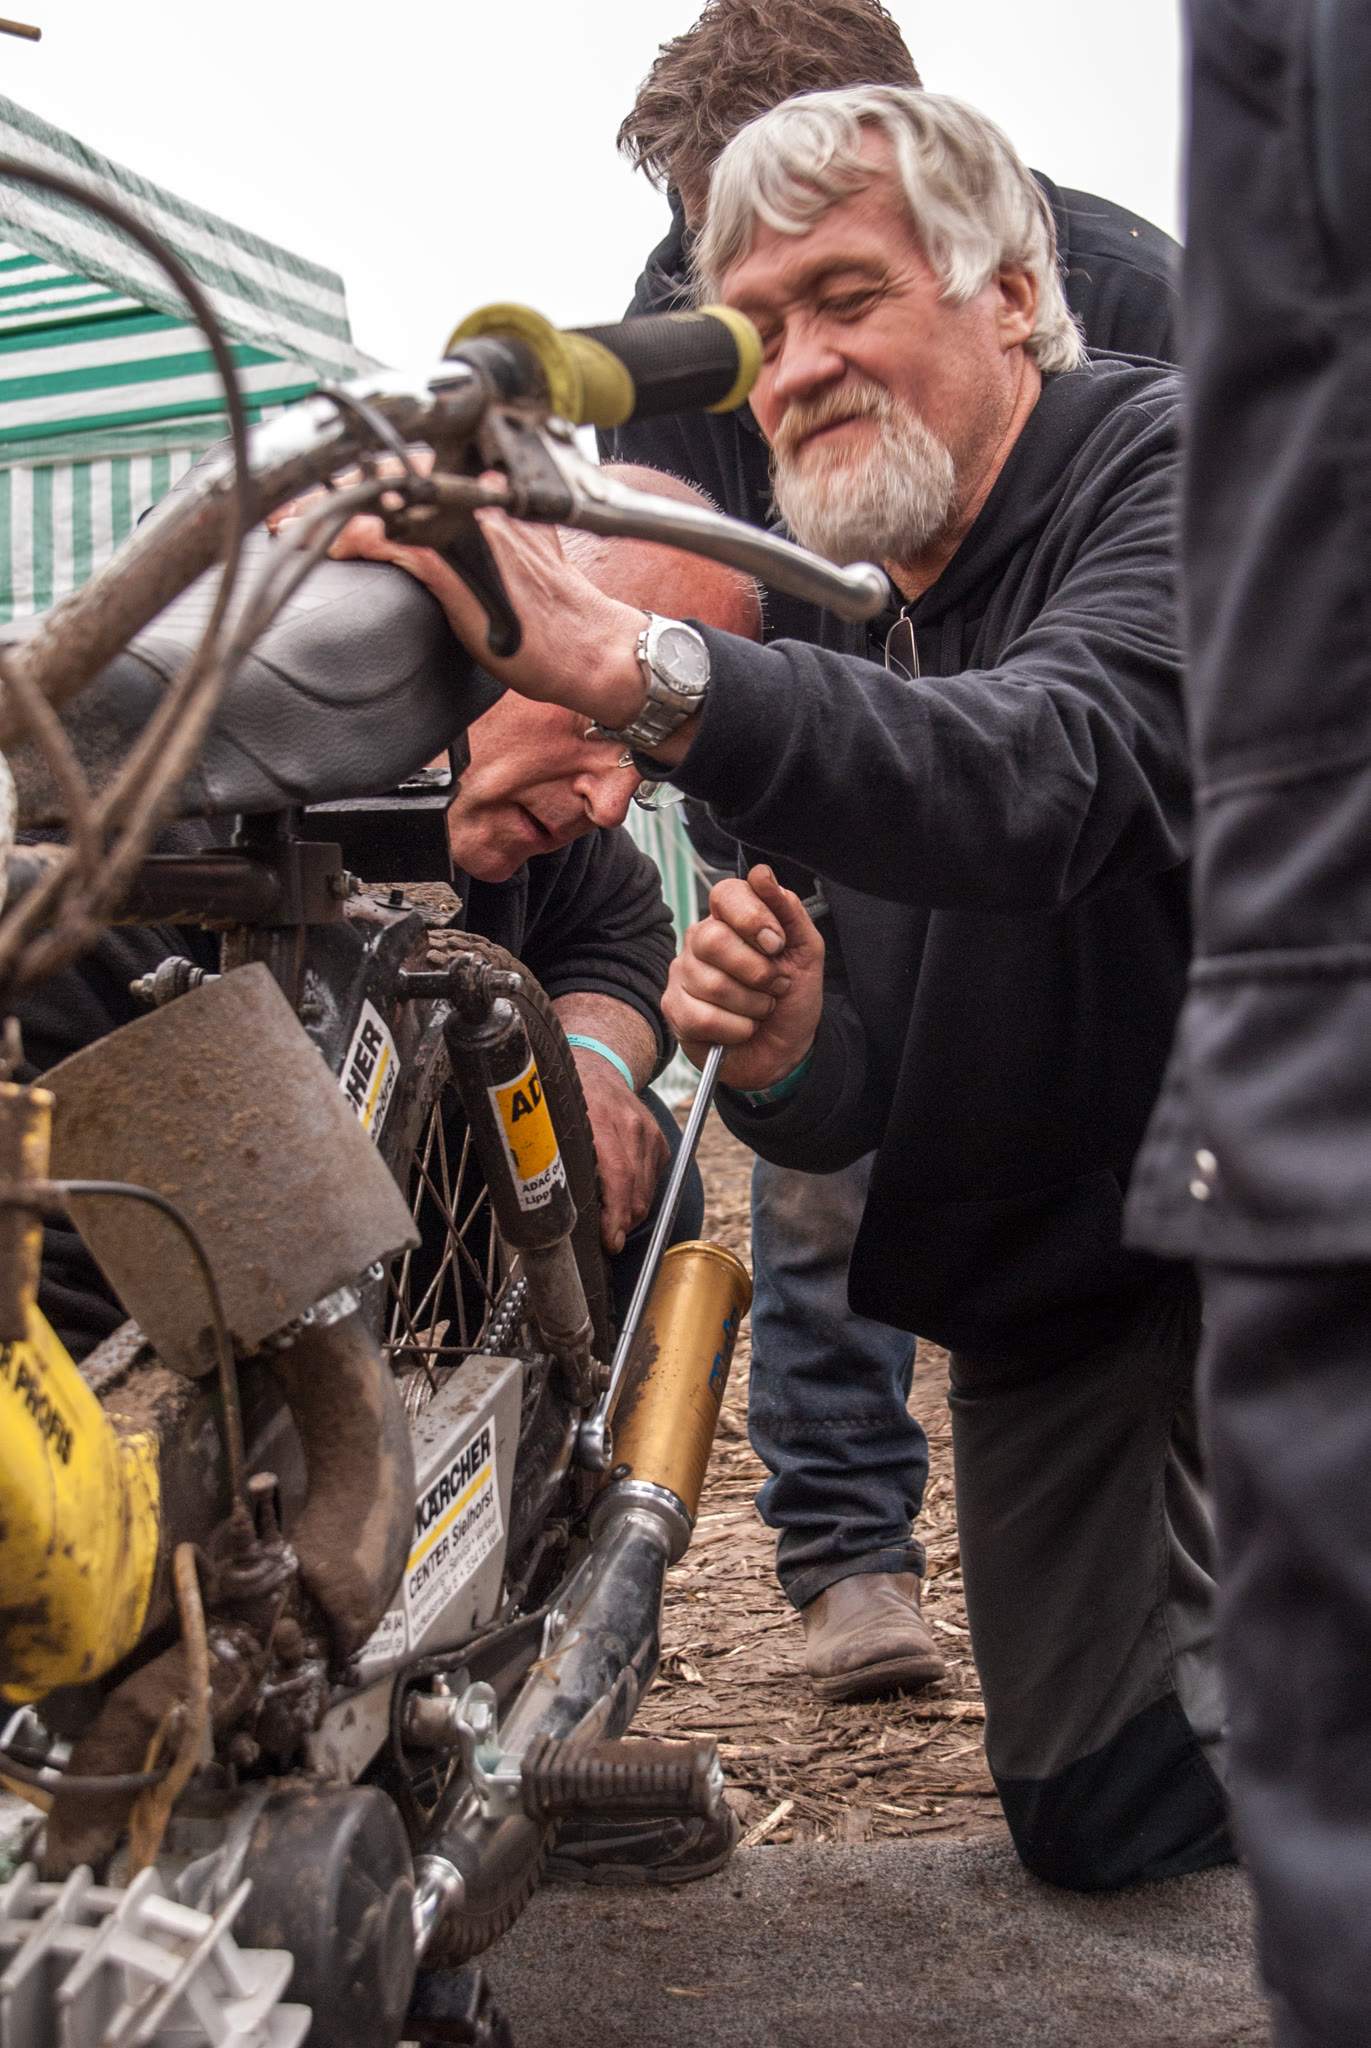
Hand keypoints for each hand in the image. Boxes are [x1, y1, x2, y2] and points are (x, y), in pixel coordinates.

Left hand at [319, 487, 650, 734]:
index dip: (362, 470)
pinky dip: (360, 540)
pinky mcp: (461, 571)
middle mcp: (477, 505)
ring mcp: (468, 534)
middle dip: (333, 483)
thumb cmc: (557, 617)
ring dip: (332, 508)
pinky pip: (400, 544)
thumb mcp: (518, 560)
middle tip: (289, 502)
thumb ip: (490, 533)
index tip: (321, 482)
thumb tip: (468, 522)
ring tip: (292, 519)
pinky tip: (332, 546)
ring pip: (388, 500)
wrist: (593, 648)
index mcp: (489, 499)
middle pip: (391, 473)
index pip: (415, 466)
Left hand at [572, 1051, 669, 1254]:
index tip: (609, 1241)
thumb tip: (555, 1208)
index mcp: (599, 1119)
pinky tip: (620, 1194)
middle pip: (634, 1191)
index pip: (618, 1176)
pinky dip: (638, 1196)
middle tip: (606, 1239)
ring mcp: (649, 1133)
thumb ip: (557, 1160)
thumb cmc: (569, 1102)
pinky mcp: (660, 1142)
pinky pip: (653, 1183)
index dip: (614, 1215)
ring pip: (645, 1193)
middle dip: (621, 1224)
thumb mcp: (554, 1124)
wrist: (599, 1068)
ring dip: (629, 1214)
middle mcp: (630, 1125)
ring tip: (610, 1222)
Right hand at [664, 866, 823, 1092]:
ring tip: (762, 1009)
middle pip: (713, 939)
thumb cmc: (791, 997)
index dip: (753, 917)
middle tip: (776, 985)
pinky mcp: (675, 1010)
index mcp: (730, 919)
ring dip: (753, 1005)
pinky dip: (737, 1029)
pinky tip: (743, 1028)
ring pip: (712, 984)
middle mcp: (700, 940)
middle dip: (757, 970)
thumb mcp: (806, 951)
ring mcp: (682, 974)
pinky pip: (702, 1017)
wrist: (786, 1049)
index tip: (776, 944)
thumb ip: (789, 911)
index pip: (726, 894)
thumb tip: (761, 874)